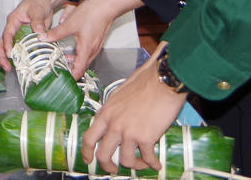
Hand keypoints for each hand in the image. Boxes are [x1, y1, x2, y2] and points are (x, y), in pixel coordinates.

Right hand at [0, 0, 56, 70]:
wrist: (45, 0)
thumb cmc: (38, 2)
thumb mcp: (37, 10)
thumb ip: (37, 22)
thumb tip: (39, 34)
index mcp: (13, 21)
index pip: (7, 34)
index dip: (7, 45)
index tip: (10, 54)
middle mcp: (13, 28)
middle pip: (2, 43)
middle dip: (2, 56)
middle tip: (6, 67)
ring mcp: (18, 34)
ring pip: (9, 47)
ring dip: (9, 58)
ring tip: (11, 69)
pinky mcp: (25, 38)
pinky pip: (21, 49)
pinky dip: (20, 57)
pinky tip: (23, 64)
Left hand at [43, 0, 118, 77]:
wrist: (107, 5)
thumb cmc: (93, 14)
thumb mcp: (70, 24)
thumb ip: (57, 33)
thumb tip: (44, 38)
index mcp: (86, 49)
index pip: (79, 70)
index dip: (72, 77)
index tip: (63, 79)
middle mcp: (93, 50)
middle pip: (82, 66)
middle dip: (71, 68)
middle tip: (61, 68)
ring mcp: (96, 45)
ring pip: (85, 59)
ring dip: (75, 60)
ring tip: (64, 57)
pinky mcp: (97, 40)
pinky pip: (88, 52)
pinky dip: (80, 53)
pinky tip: (73, 46)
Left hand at [81, 45, 185, 173]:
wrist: (163, 81)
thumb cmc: (145, 81)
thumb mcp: (120, 93)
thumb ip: (115, 109)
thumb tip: (115, 117)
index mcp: (106, 113)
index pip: (89, 137)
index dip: (87, 152)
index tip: (89, 159)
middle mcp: (114, 124)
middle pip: (103, 155)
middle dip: (108, 166)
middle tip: (114, 169)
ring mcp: (129, 133)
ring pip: (126, 161)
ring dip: (135, 165)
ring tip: (142, 162)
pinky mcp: (146, 138)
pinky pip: (148, 158)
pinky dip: (152, 163)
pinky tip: (156, 163)